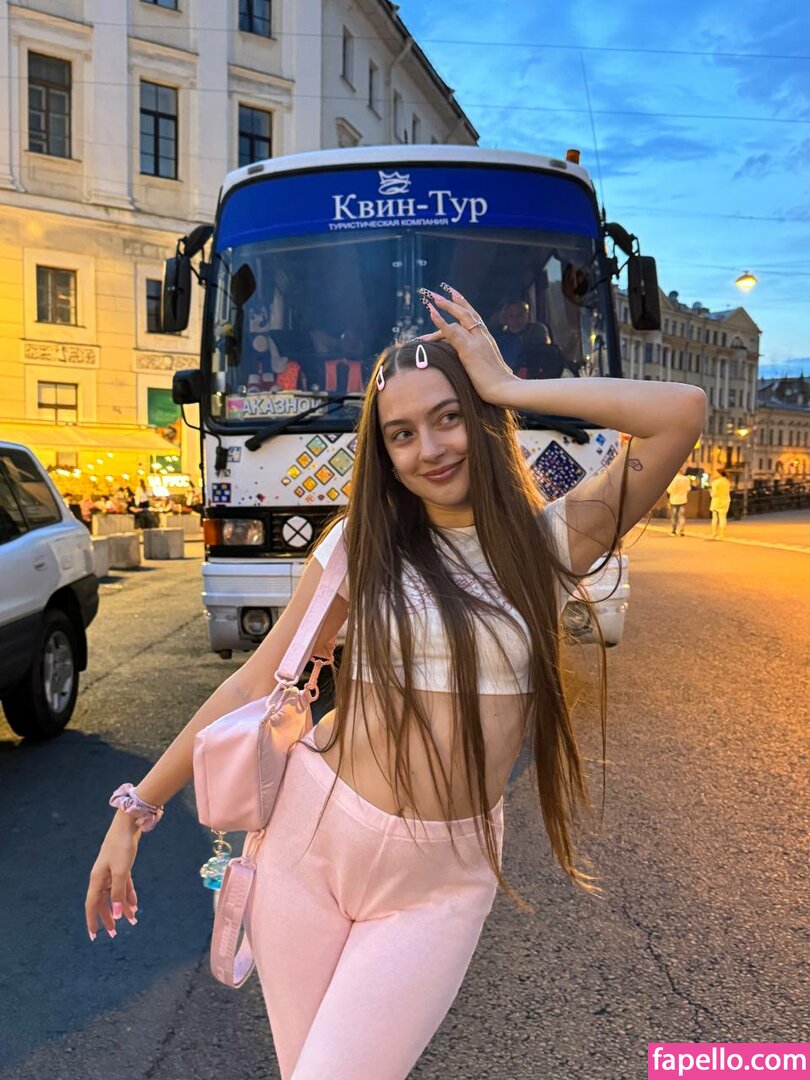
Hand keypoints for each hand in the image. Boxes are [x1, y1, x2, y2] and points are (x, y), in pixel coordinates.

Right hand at [85, 813, 140, 940]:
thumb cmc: (122, 846)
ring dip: (123, 907)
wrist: (129, 823)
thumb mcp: (121, 872)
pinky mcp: (122, 866)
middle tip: (115, 934)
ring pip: (116, 895)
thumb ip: (119, 893)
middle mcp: (102, 877)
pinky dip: (129, 895)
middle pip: (104, 902)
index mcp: (97, 879)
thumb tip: (117, 915)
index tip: (94, 936)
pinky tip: (136, 905)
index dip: (92, 921)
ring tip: (133, 921)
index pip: (92, 905)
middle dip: (110, 918)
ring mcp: (112, 871)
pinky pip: (124, 886)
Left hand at [418, 284, 517, 406]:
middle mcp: (483, 336)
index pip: (475, 316)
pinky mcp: (469, 349)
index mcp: (487, 339)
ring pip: (460, 317)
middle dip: (452, 301)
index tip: (454, 294)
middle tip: (436, 294)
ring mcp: (477, 341)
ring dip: (445, 306)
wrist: (504, 389)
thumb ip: (483, 364)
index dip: (464, 304)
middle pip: (467, 312)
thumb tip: (481, 369)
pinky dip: (441, 322)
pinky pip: (452, 331)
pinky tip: (432, 314)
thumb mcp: (490, 370)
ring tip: (430, 301)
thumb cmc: (499, 385)